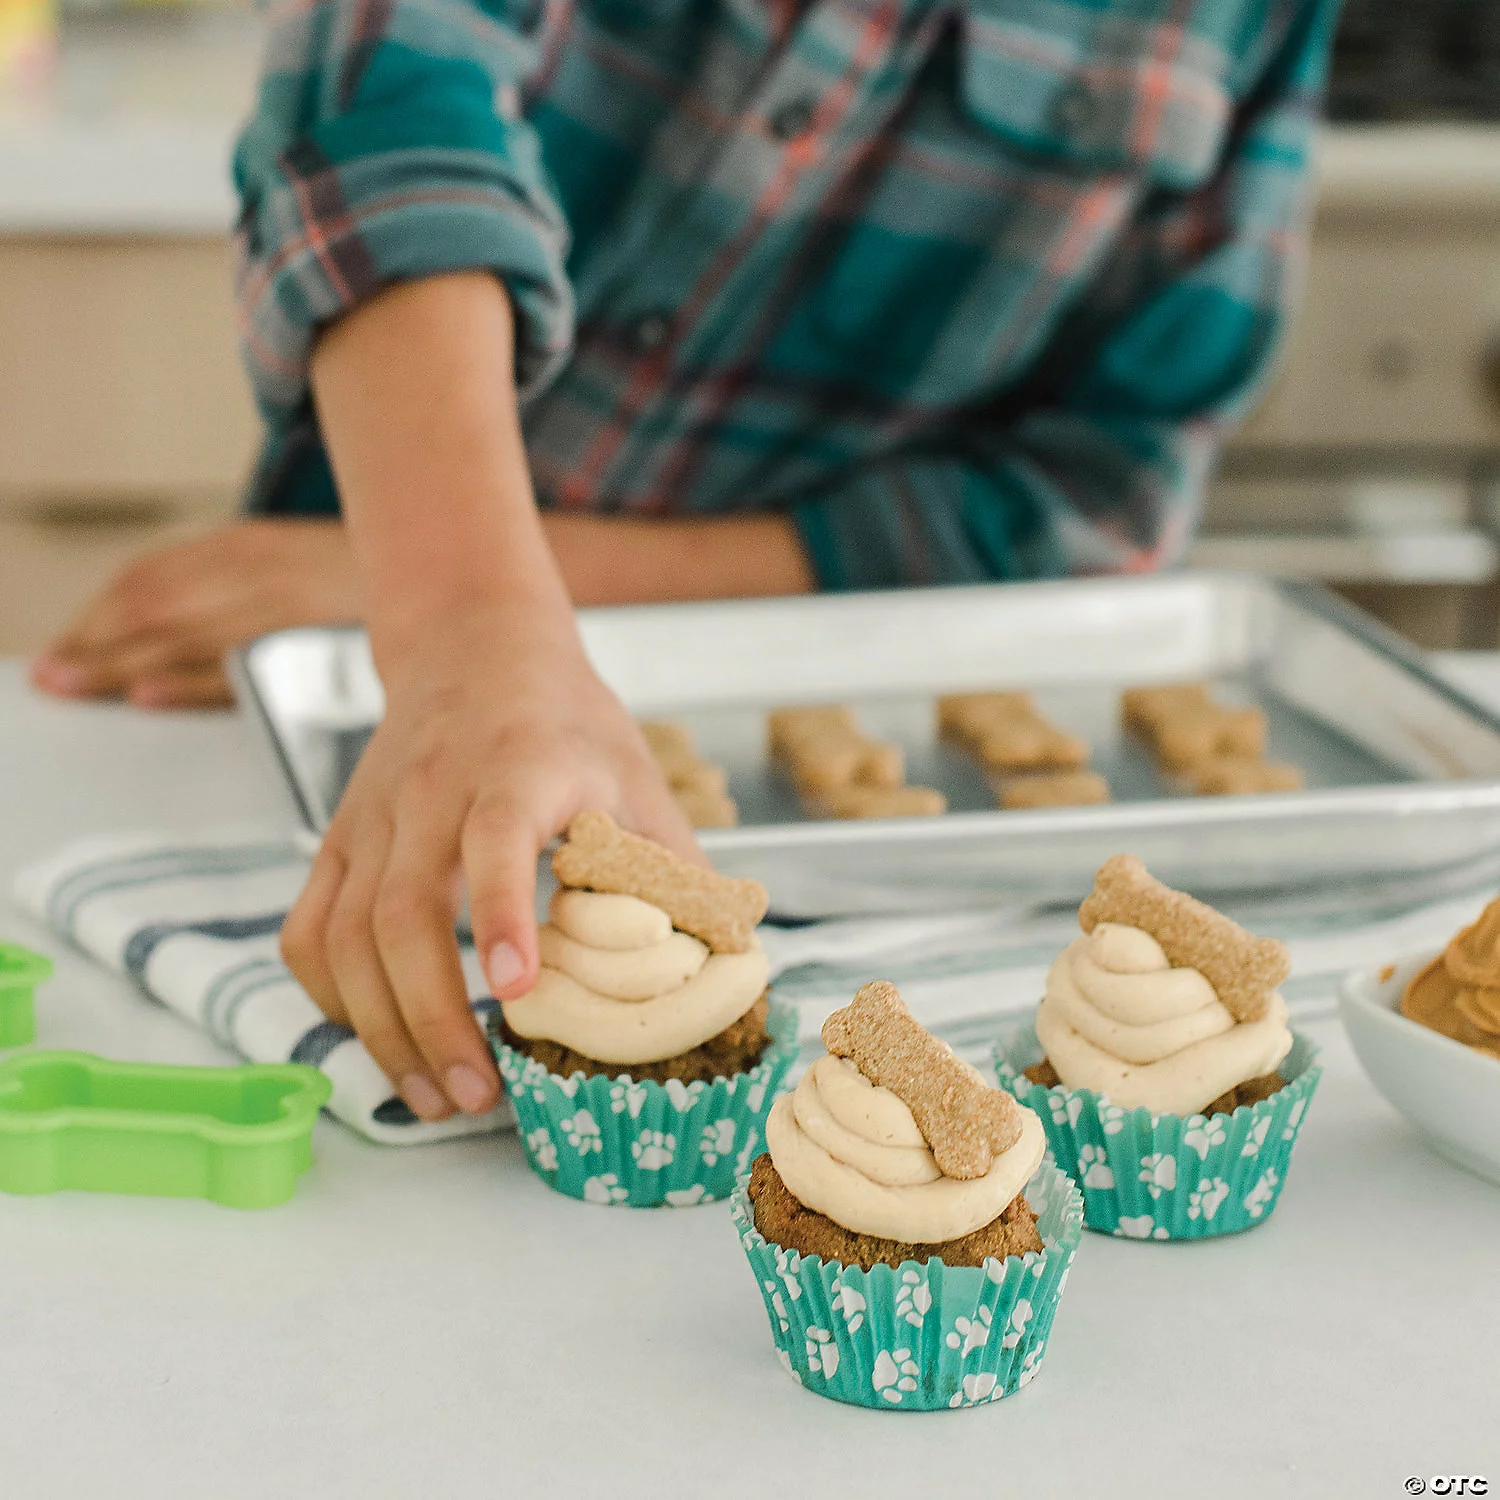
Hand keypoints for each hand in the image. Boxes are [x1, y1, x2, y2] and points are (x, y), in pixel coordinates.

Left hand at [29, 519, 361, 708]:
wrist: (468, 581)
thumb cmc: (380, 591)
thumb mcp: (304, 576)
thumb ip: (243, 610)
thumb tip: (160, 668)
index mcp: (255, 551)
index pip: (155, 578)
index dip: (101, 613)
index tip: (63, 648)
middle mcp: (263, 570)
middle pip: (155, 604)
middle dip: (95, 642)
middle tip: (51, 678)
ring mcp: (289, 604)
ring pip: (185, 629)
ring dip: (121, 660)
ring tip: (75, 687)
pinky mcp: (320, 642)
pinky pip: (241, 664)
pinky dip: (190, 679)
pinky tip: (151, 694)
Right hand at [278, 603, 701, 1120]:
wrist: (472, 646)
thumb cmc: (565, 721)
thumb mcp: (635, 774)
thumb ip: (672, 862)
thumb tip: (726, 958)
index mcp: (519, 767)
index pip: (498, 834)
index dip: (502, 910)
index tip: (517, 990)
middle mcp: (432, 791)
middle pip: (404, 912)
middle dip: (432, 1017)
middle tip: (476, 1097)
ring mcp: (372, 817)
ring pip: (345, 934)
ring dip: (380, 1027)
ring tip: (433, 1096)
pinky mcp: (338, 838)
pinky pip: (309, 929)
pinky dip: (332, 994)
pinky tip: (376, 1036)